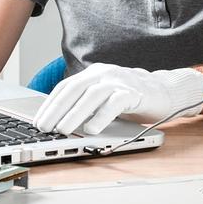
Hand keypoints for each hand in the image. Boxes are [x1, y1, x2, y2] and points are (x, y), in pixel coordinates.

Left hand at [34, 63, 202, 134]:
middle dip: (56, 109)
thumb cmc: (130, 98)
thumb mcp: (104, 98)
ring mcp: (119, 81)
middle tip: (44, 127)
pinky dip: (101, 117)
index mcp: (93, 73)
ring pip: (92, 96)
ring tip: (63, 130)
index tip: (37, 121)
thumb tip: (59, 123)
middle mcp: (104, 73)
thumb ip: (86, 105)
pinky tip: (92, 130)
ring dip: (75, 114)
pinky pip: (114, 103)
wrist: (165, 91)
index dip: (50, 104)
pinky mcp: (134, 92)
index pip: (65, 87)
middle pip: (75, 89)